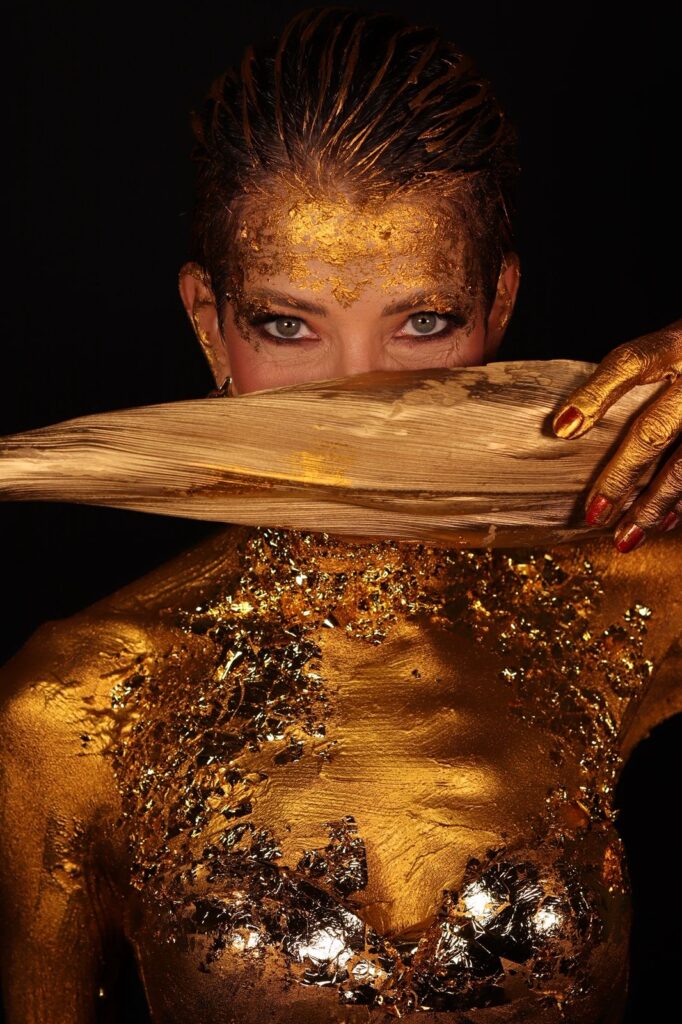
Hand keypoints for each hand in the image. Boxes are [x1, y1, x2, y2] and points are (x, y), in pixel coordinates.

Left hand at [551, 320, 681, 552]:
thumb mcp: (666, 347)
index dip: (594, 395)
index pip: (629, 364)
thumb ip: (629, 378)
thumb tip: (569, 427)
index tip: (562, 429)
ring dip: (653, 505)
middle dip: (621, 476)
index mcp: (673, 345)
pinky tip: (664, 523)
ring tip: (624, 537)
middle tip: (594, 513)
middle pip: (655, 429)